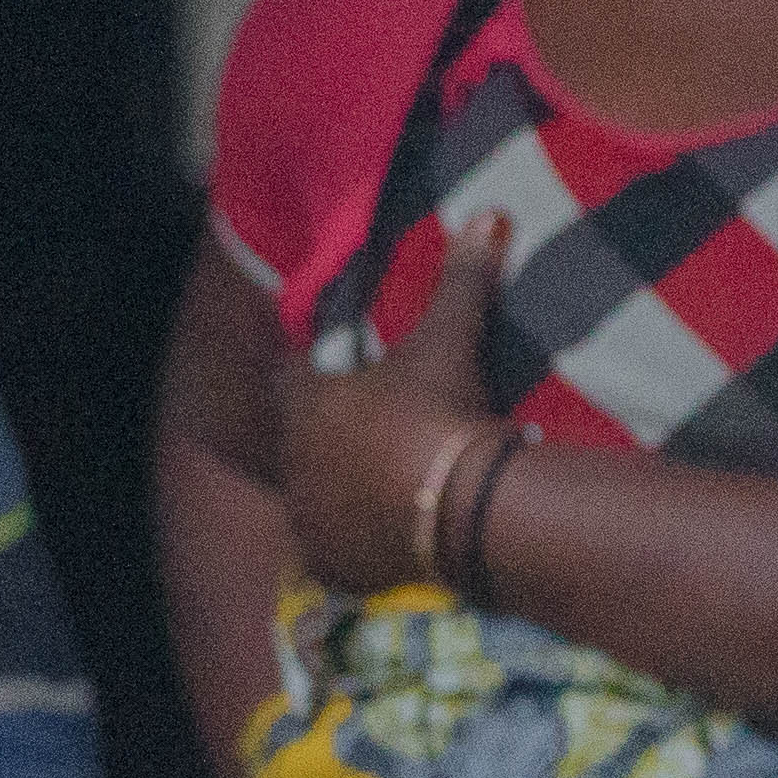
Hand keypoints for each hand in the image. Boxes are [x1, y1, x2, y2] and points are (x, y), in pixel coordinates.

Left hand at [281, 209, 511, 594]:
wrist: (455, 501)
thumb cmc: (437, 408)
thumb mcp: (449, 338)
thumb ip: (461, 279)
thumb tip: (488, 212)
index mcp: (306, 404)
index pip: (290, 379)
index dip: (311, 375)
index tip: (335, 376)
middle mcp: (293, 464)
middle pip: (300, 445)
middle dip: (325, 439)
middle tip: (366, 436)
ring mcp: (308, 519)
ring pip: (311, 500)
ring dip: (334, 494)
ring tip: (374, 489)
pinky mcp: (331, 565)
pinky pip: (330, 555)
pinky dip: (347, 548)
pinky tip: (371, 542)